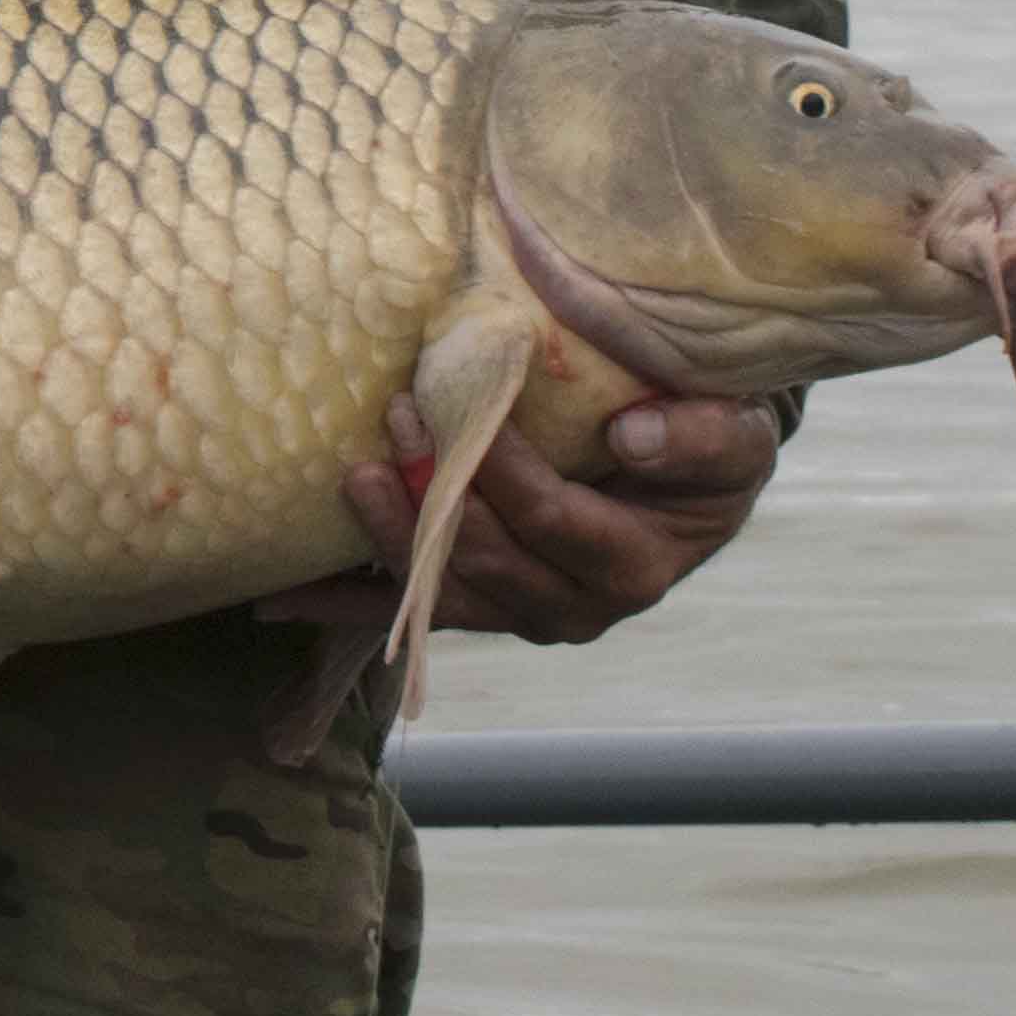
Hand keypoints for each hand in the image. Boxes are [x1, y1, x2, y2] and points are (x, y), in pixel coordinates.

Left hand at [252, 392, 777, 648]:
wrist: (692, 471)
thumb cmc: (710, 443)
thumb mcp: (735, 435)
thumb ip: (702, 436)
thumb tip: (632, 436)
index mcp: (634, 567)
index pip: (554, 522)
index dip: (506, 472)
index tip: (469, 404)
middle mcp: (573, 606)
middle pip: (488, 565)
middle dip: (437, 498)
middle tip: (397, 417)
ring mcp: (519, 610)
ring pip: (443, 593)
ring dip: (389, 542)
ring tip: (350, 478)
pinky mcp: (479, 601)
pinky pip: (408, 609)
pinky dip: (344, 603)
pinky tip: (280, 597)